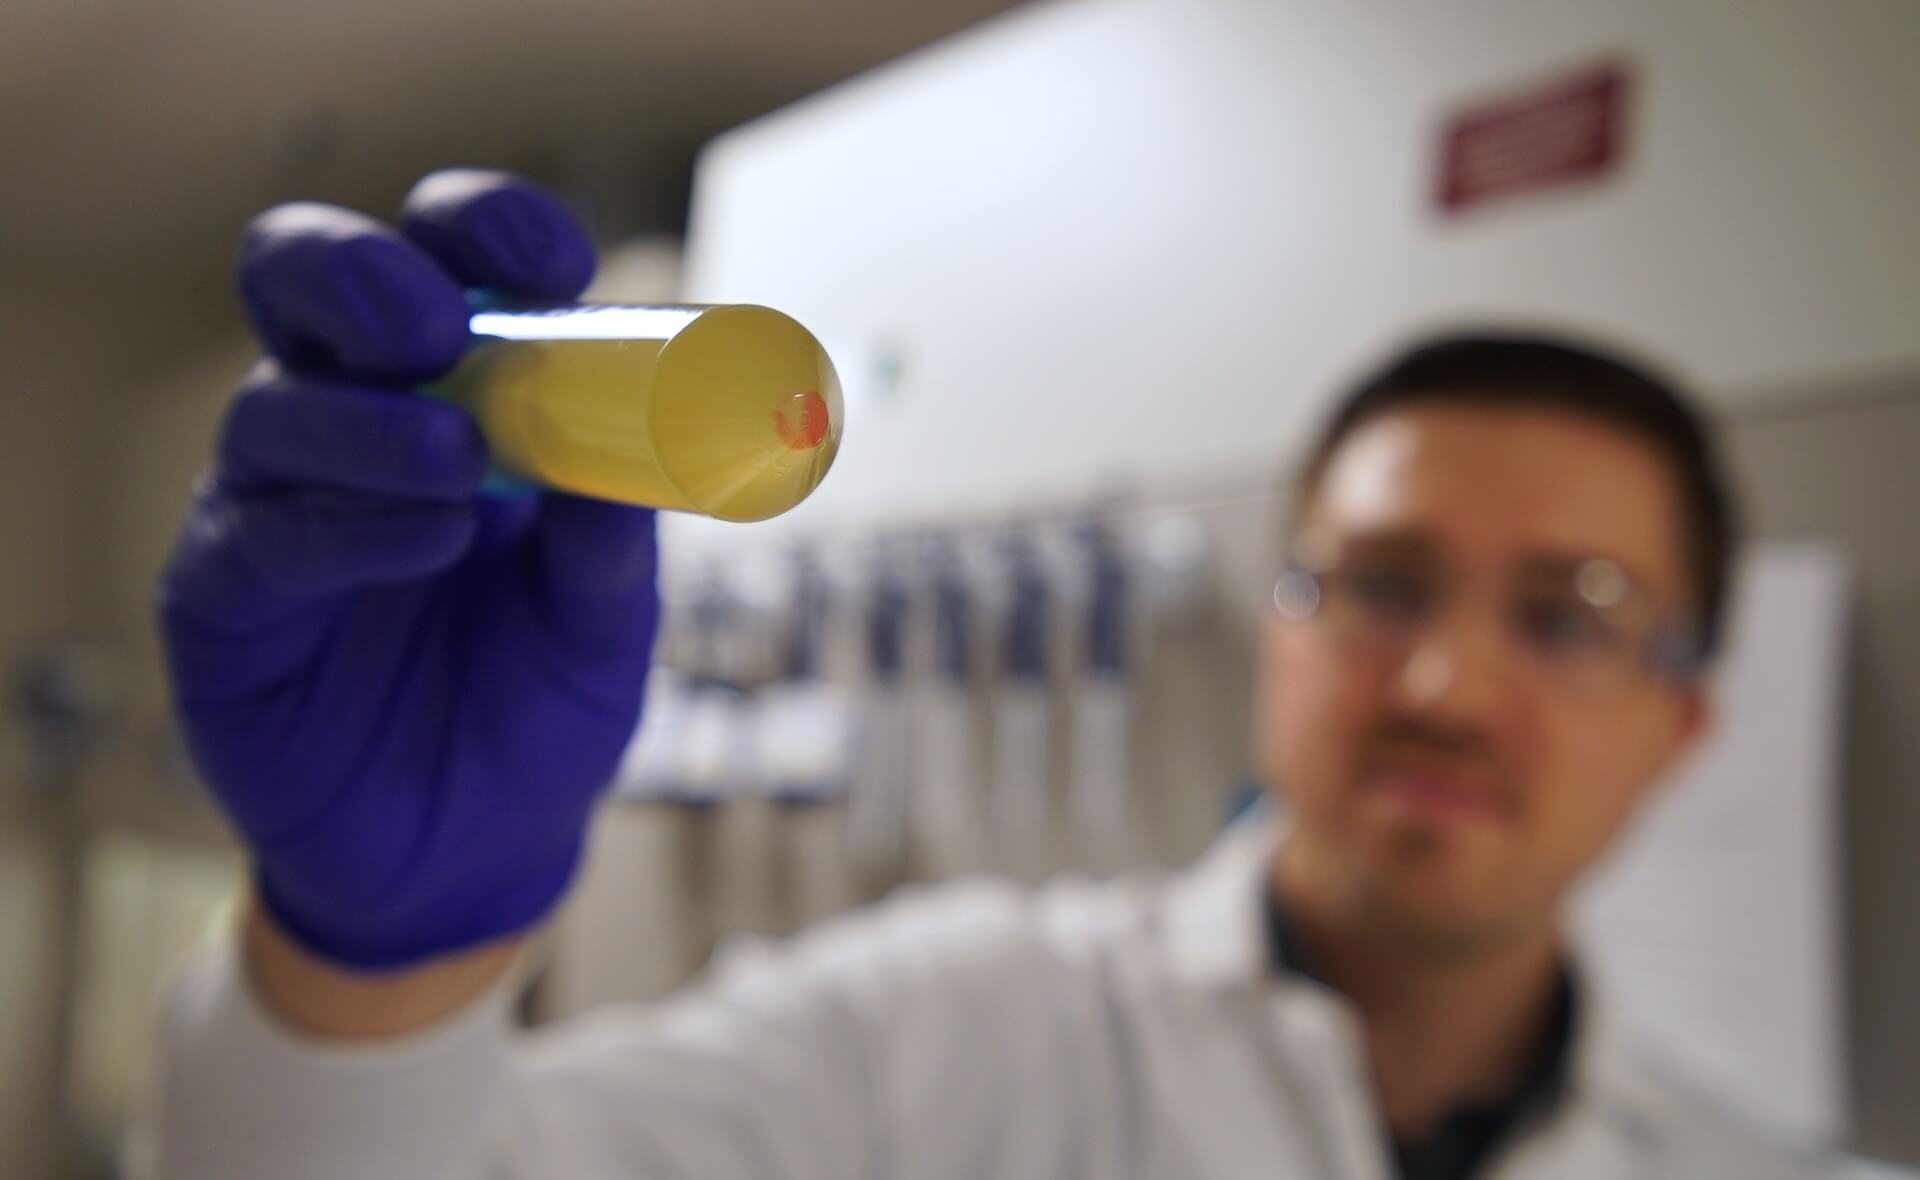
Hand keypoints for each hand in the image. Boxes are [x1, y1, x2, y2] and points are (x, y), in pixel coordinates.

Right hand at [158, 170, 659, 970]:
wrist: (480, 852)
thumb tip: (650, 427)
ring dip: (370, 423)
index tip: (555, 262)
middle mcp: (347, 422)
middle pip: (301, 279)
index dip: (484, 230)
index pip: (439, 258)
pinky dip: (349, 527)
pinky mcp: (223, 603)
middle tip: (439, 327)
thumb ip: (614, 527)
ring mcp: (273, 506)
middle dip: (365, 276)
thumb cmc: (542, 704)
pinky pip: (263, 538)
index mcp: (452, 392)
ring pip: (276, 408)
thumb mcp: (606, 615)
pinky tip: (429, 539)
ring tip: (458, 465)